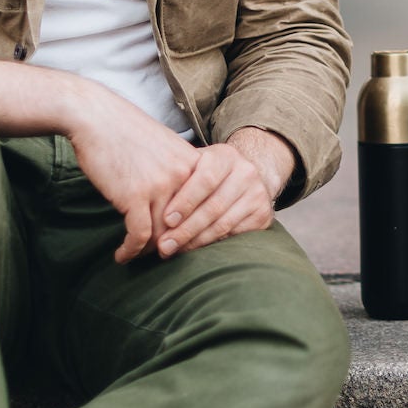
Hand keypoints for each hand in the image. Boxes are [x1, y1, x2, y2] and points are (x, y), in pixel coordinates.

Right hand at [65, 86, 201, 263]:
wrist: (97, 117)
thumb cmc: (128, 135)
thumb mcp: (167, 151)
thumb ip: (179, 177)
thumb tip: (180, 213)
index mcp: (196, 165)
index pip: (207, 211)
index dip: (195, 235)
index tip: (182, 248)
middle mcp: (184, 177)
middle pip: (187, 227)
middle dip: (174, 247)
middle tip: (161, 259)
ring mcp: (161, 186)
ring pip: (164, 235)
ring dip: (149, 252)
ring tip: (138, 257)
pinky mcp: (135, 195)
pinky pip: (139, 236)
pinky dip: (130, 250)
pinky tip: (122, 256)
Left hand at [155, 129, 294, 257]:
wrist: (245, 177)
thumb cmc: (207, 174)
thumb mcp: (195, 165)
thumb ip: (177, 176)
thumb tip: (143, 200)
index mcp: (226, 156)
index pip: (205, 178)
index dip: (185, 200)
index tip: (166, 219)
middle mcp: (246, 172)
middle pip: (213, 206)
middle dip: (186, 229)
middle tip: (164, 245)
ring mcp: (258, 194)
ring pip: (223, 223)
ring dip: (196, 241)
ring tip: (174, 251)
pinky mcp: (263, 215)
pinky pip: (235, 234)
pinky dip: (212, 245)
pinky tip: (195, 250)